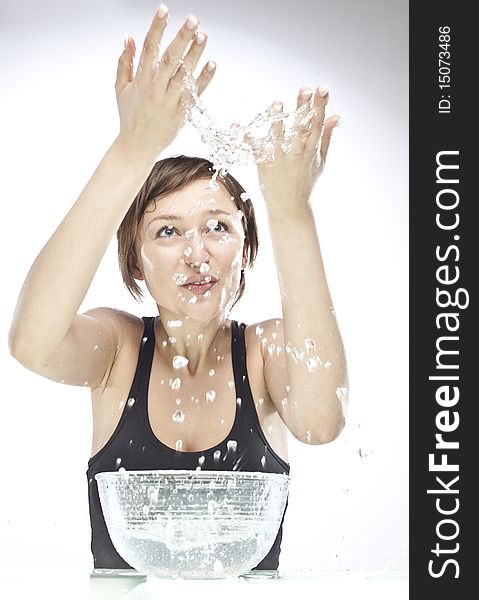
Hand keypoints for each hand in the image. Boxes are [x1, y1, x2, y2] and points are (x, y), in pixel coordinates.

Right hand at [115, 6, 215, 158]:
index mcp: (141, 80)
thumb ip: (125, 62)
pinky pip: (195, 94)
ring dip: (195, 54)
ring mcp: (170, 101)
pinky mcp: (182, 113)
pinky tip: (212, 63)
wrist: (137, 146)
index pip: (149, 48)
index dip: (156, 27)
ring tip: (204, 35)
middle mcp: (156, 89)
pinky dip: (205, 79)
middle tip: (192, 20)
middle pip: (170, 58)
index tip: (164, 10)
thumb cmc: (130, 117)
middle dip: (181, 37)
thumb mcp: (121, 89)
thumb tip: (129, 38)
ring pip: (184, 74)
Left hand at [255, 86, 339, 208]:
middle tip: (304, 89)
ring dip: (276, 120)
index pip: (318, 124)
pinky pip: (253, 149)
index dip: (321, 106)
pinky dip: (244, 137)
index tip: (323, 90)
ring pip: (277, 136)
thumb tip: (336, 116)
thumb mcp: (320, 161)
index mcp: (311, 150)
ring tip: (276, 104)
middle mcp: (296, 153)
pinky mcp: (263, 164)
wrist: (289, 206)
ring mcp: (279, 159)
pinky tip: (236, 125)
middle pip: (301, 126)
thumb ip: (326, 137)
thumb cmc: (305, 181)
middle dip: (303, 108)